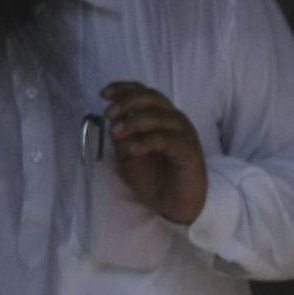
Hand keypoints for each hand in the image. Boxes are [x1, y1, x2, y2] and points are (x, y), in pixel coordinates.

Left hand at [100, 82, 210, 225]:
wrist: (174, 206)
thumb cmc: (155, 179)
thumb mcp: (129, 156)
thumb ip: (123, 137)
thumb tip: (113, 120)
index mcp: (161, 118)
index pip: (145, 92)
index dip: (125, 88)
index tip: (104, 94)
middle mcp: (174, 121)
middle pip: (153, 98)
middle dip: (128, 102)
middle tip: (110, 114)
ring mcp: (184, 135)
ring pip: (161, 116)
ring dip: (134, 121)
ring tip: (117, 133)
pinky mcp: (189, 152)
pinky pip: (168, 140)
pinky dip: (148, 141)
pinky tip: (133, 149)